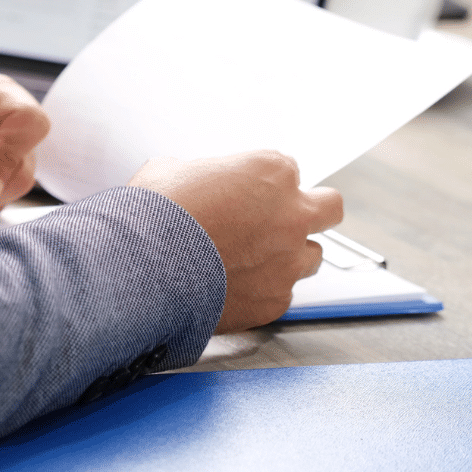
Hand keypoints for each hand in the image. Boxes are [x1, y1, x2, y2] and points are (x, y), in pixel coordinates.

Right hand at [127, 151, 343, 332]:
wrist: (142, 269)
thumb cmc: (153, 217)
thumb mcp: (170, 171)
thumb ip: (200, 175)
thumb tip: (189, 182)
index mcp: (271, 171)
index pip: (287, 172)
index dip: (263, 186)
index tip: (245, 197)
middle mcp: (291, 215)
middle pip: (329, 208)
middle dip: (310, 213)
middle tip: (282, 222)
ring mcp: (288, 260)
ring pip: (312, 257)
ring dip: (289, 256)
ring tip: (250, 262)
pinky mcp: (275, 300)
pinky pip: (281, 294)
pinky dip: (261, 291)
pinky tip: (231, 288)